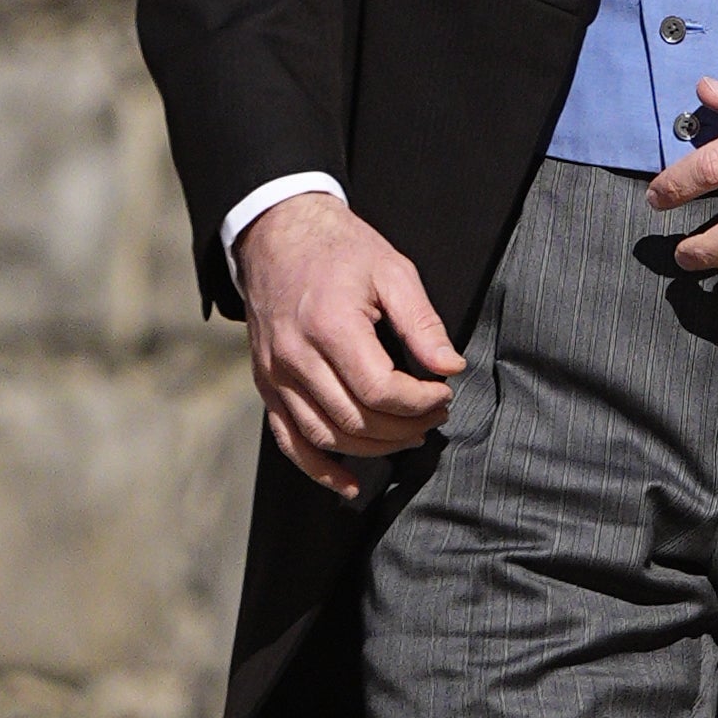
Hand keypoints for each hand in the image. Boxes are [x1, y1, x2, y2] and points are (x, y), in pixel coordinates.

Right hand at [233, 195, 463, 502]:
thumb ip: (422, 323)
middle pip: (356, 420)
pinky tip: (350, 484)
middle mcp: (296, 358)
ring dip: (374, 448)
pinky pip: (290, 441)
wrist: (277, 234)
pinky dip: (320, 469)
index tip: (444, 391)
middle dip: (405, 426)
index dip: (421, 402)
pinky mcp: (267, 385)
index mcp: (330, 327)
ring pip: (326, 437)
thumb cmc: (339, 249)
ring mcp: (276, 376)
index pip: (381, 391)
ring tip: (408, 434)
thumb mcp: (392, 270)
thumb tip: (451, 366)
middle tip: (435, 413)